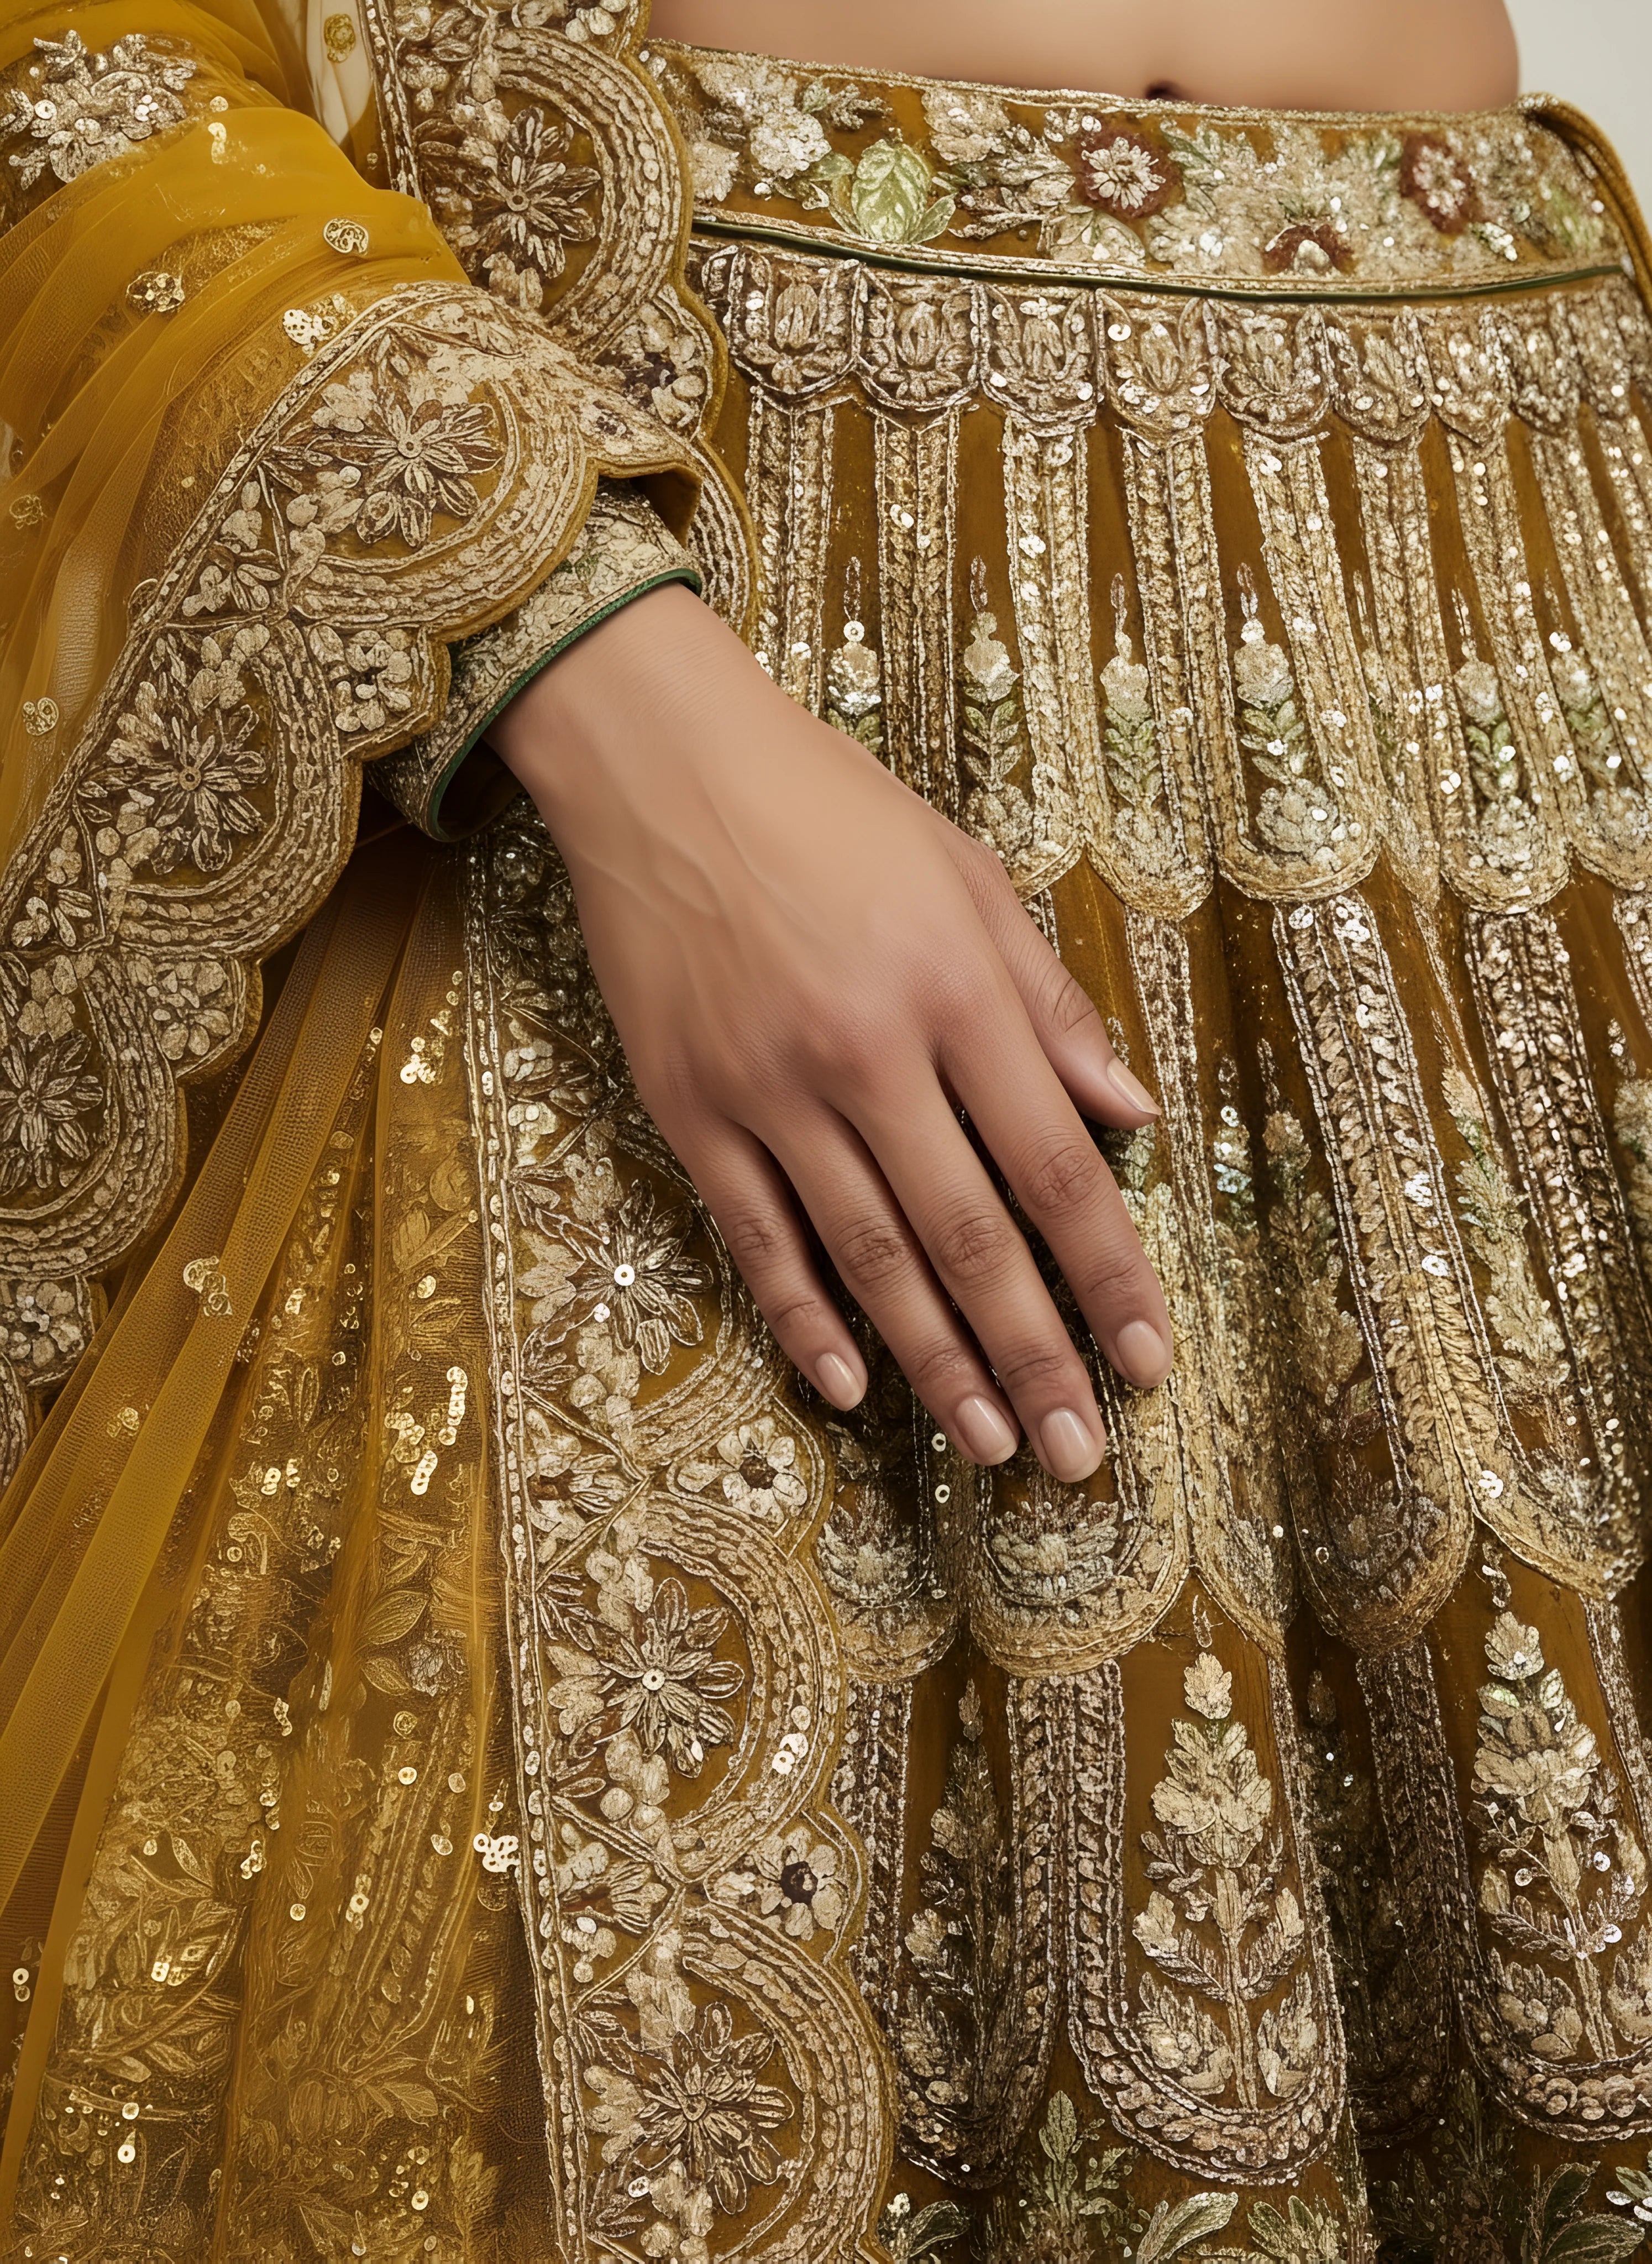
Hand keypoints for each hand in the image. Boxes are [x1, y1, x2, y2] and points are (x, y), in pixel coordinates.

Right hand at [490, 582, 1172, 1482]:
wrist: (659, 764)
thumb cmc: (831, 810)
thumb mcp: (968, 878)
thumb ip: (1051, 1005)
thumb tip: (1134, 1113)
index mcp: (954, 989)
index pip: (1055, 1166)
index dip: (1109, 1274)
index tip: (1150, 1360)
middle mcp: (867, 1052)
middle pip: (970, 1236)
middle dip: (1035, 1356)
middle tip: (1080, 1455)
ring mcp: (769, 1089)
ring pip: (869, 1257)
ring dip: (938, 1363)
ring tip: (992, 1447)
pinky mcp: (690, 1107)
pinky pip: (756, 1238)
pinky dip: (804, 1319)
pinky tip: (852, 1388)